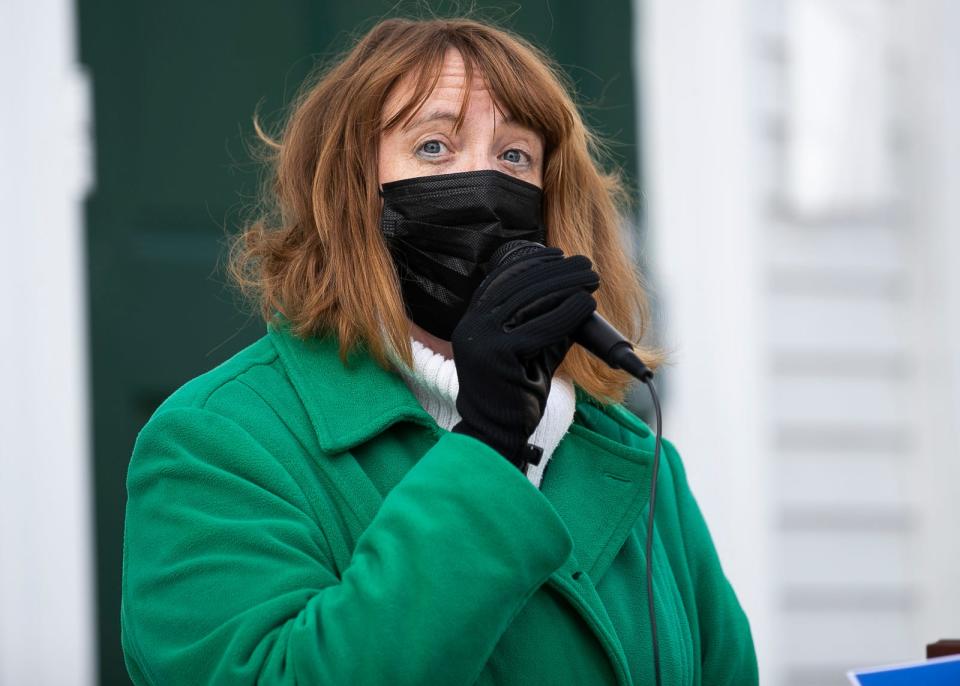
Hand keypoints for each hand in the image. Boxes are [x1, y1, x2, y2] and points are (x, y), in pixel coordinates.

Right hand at [451, 247, 599, 469]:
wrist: (498, 433)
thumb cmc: (517, 392)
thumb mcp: (532, 349)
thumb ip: (546, 322)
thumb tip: (577, 294)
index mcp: (473, 321)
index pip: (501, 279)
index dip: (531, 263)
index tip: (559, 255)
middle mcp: (472, 326)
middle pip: (518, 285)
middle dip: (556, 271)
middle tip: (585, 265)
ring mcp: (481, 340)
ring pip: (529, 301)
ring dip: (566, 285)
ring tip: (591, 280)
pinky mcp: (498, 355)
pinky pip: (540, 327)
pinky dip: (567, 312)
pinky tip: (587, 304)